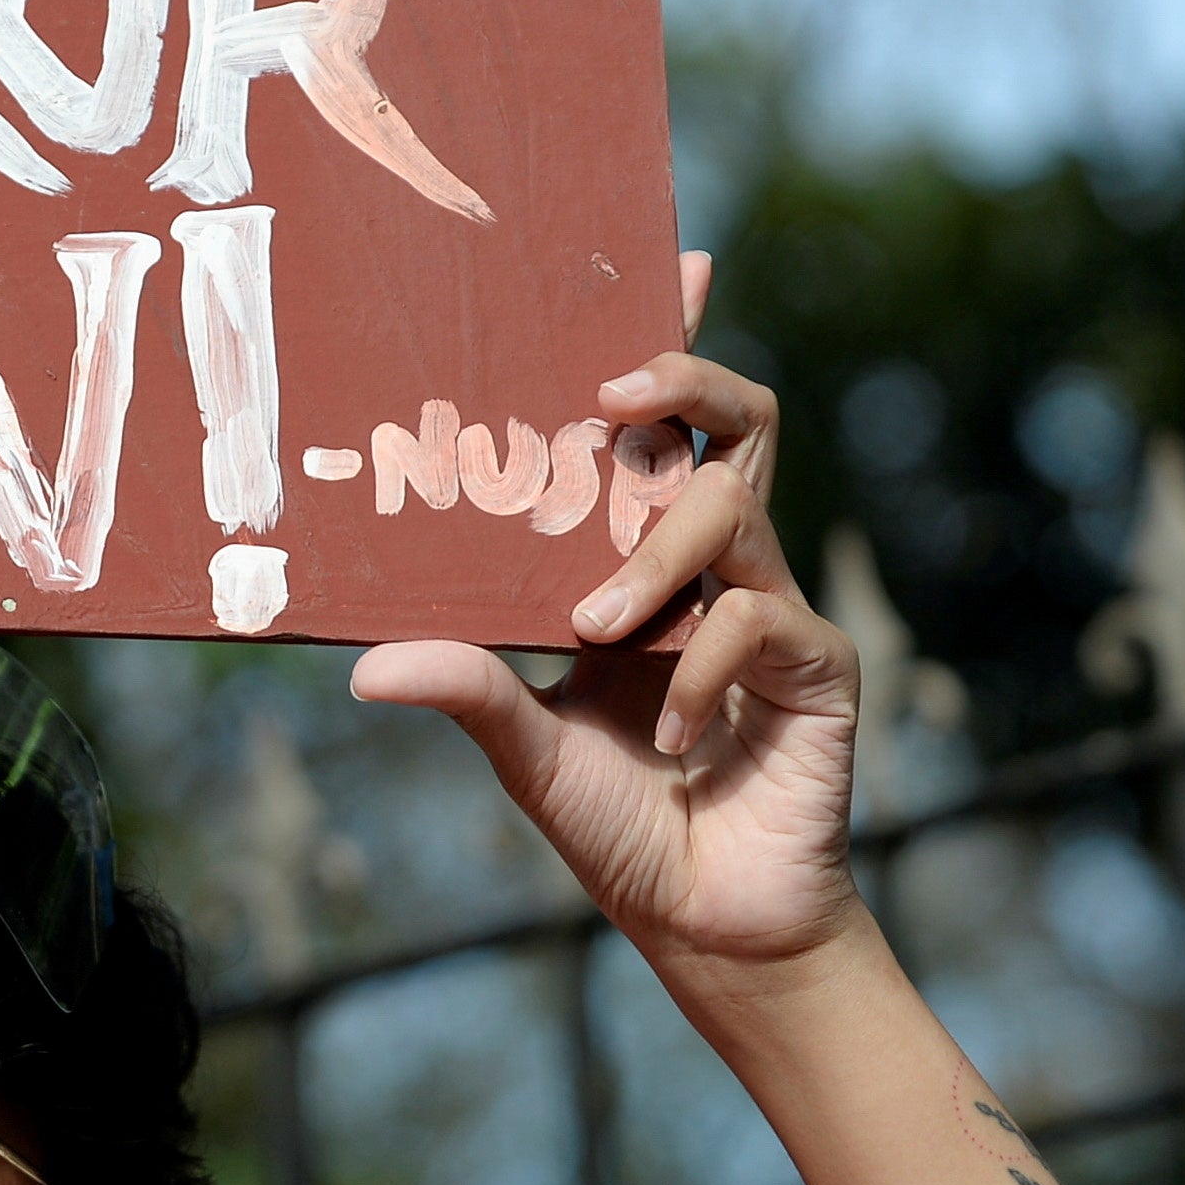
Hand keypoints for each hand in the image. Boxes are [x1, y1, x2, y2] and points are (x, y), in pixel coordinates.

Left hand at [347, 253, 863, 976]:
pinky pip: (757, 620)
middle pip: (734, 424)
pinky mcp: (818, 663)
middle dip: (682, 382)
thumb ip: (466, 687)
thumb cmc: (619, 824)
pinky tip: (668, 732)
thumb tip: (365, 665)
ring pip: (729, 511)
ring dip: (652, 558)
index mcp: (644, 565)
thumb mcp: (521, 746)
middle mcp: (713, 567)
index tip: (672, 261)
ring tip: (596, 627)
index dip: (672, 344)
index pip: (664, 432)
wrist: (706, 923)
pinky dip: (697, 670)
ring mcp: (773, 608)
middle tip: (607, 396)